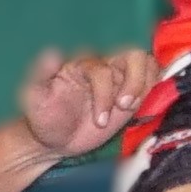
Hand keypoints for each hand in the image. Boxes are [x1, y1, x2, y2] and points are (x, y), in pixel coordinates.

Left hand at [18, 43, 155, 160]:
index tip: (99, 121)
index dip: (104, 94)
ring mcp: (121, 77)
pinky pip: (153, 80)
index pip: (102, 70)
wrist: (56, 138)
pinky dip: (154, 90)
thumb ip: (41, 74)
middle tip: (124, 106)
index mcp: (82, 65)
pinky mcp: (134, 92)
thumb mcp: (36, 98)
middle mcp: (105, 66)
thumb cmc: (46, 117)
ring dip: (145, 86)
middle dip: (134, 81)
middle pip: (132, 55)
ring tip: (131, 109)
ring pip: (146, 64)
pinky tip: (140, 109)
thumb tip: (52, 53)